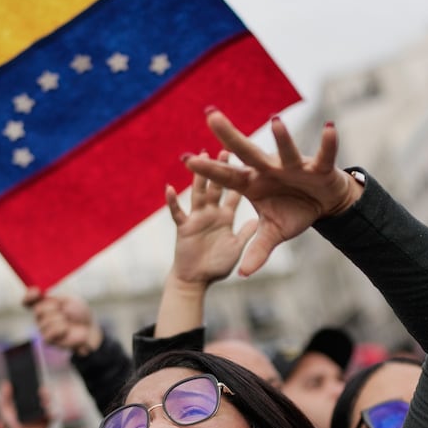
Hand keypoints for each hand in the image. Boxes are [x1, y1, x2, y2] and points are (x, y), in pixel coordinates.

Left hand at [0, 380, 50, 427]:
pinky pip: (54, 416)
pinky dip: (53, 413)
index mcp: (26, 403)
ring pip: (49, 404)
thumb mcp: (5, 411)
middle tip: (40, 391)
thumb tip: (7, 383)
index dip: (34, 386)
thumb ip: (6, 397)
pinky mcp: (47, 423)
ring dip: (48, 401)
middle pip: (43, 396)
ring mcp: (42, 415)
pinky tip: (48, 413)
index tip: (33, 381)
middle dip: (44, 393)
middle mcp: (36, 408)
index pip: (33, 391)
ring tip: (43, 401)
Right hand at [23, 288, 102, 355]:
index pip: (28, 301)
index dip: (29, 296)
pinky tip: (67, 329)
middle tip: (65, 310)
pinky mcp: (48, 340)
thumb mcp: (68, 300)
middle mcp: (40, 316)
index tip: (37, 292)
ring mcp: (43, 328)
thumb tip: (42, 294)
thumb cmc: (78, 313)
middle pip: (38, 309)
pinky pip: (49, 333)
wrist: (89, 328)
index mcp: (42, 304)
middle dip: (54, 307)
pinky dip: (61, 329)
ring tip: (68, 321)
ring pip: (45, 321)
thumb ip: (53, 298)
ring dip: (61, 319)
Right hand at [166, 165, 255, 287]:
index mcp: (225, 217)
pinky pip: (178, 213)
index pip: (235, 194)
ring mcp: (196, 218)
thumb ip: (245, 233)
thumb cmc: (217, 265)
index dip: (241, 179)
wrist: (197, 279)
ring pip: (198, 193)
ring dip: (199, 176)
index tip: (247, 161)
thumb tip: (258, 219)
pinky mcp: (183, 227)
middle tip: (225, 149)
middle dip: (221, 169)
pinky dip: (172, 202)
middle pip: (217, 186)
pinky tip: (169, 188)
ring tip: (199, 157)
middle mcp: (211, 213)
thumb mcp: (236, 247)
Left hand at [184, 114, 360, 276]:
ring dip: (282, 138)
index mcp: (253, 183)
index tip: (185, 159)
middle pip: (247, 152)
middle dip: (230, 136)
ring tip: (274, 121)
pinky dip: (328, 143)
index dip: (209, 171)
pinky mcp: (318, 167)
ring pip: (285, 150)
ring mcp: (293, 166)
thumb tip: (243, 273)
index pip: (227, 176)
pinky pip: (324, 154)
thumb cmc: (295, 211)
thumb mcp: (274, 232)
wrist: (324, 203)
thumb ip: (258, 250)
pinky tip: (329, 127)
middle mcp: (269, 169)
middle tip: (211, 116)